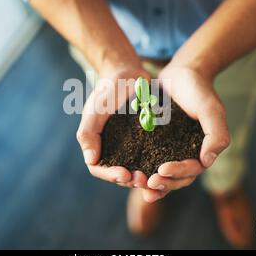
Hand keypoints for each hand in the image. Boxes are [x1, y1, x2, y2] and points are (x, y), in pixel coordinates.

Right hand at [76, 63, 151, 187]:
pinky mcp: (146, 142)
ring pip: (135, 170)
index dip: (110, 175)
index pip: (99, 168)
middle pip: (119, 174)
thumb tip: (91, 160)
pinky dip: (156, 166)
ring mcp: (130, 147)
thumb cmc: (108, 90)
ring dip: (144, 177)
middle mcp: (112, 149)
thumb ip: (89, 133)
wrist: (128, 75)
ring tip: (155, 177)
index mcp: (96, 144)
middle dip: (131, 180)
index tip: (125, 174)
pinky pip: (151, 158)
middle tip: (144, 180)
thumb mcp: (96, 109)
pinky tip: (167, 167)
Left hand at [141, 62, 229, 201]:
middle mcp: (187, 154)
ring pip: (162, 174)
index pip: (191, 170)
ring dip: (151, 183)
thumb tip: (207, 162)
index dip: (177, 173)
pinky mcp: (155, 143)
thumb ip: (215, 135)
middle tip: (147, 183)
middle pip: (176, 178)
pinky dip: (141, 169)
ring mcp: (171, 150)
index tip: (161, 170)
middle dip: (162, 184)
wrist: (182, 73)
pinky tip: (128, 172)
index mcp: (202, 151)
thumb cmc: (199, 90)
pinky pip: (148, 160)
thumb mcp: (211, 109)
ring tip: (137, 183)